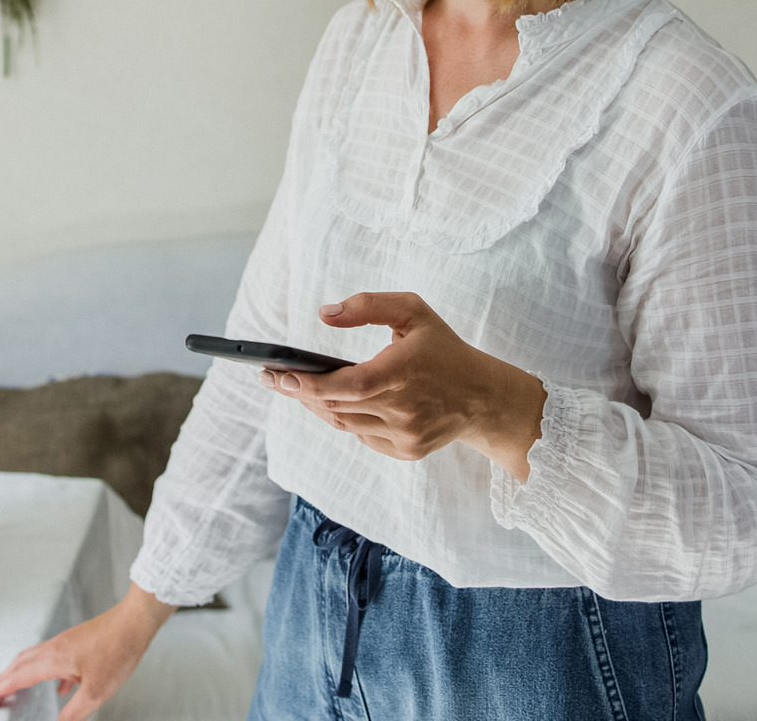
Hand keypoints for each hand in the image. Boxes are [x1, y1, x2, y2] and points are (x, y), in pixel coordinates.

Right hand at [0, 584, 173, 719]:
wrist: (135, 623)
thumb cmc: (118, 650)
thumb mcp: (96, 692)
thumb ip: (73, 714)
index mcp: (54, 659)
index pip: (19, 676)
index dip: (1, 688)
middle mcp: (55, 647)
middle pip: (20, 664)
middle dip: (3, 679)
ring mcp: (65, 642)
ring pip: (34, 658)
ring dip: (20, 672)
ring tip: (13, 685)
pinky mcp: (76, 641)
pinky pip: (52, 657)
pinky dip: (44, 670)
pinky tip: (59, 685)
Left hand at [259, 291, 547, 480]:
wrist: (484, 397)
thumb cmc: (444, 349)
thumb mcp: (414, 311)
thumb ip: (368, 305)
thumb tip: (324, 314)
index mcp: (403, 372)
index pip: (345, 386)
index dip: (306, 384)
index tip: (275, 374)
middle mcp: (404, 409)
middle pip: (336, 406)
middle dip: (299, 392)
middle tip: (272, 378)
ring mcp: (405, 434)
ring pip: (345, 424)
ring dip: (316, 406)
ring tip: (295, 388)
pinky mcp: (406, 450)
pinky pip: (362, 436)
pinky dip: (344, 418)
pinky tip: (331, 403)